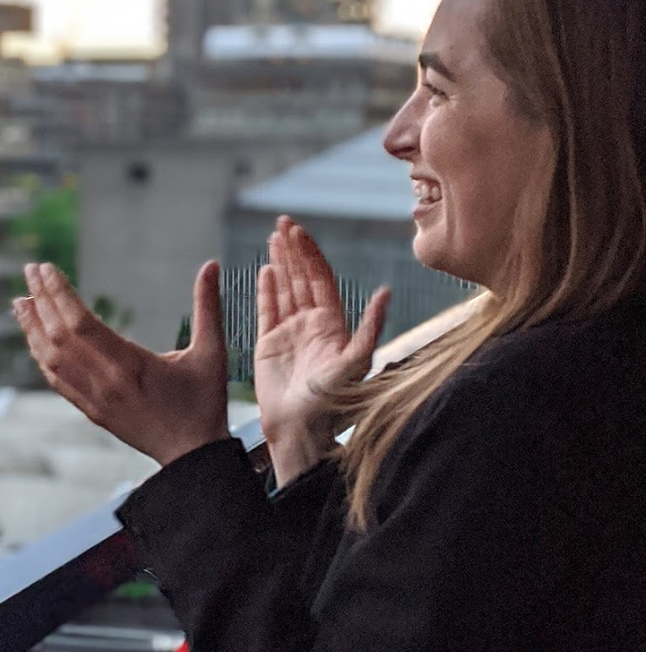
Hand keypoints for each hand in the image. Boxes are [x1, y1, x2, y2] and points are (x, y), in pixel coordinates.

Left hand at [13, 260, 229, 466]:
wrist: (193, 458)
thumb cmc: (204, 403)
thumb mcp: (211, 352)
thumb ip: (208, 306)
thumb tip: (212, 264)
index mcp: (130, 364)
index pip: (81, 323)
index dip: (60, 294)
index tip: (47, 269)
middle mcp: (104, 382)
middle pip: (59, 336)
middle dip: (41, 300)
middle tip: (30, 271)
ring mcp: (94, 399)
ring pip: (51, 360)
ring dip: (33, 329)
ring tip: (20, 301)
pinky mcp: (92, 411)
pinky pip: (57, 381)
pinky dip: (41, 357)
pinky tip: (35, 341)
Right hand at [255, 216, 389, 485]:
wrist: (300, 429)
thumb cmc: (332, 403)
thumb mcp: (356, 364)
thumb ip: (370, 328)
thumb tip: (386, 293)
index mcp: (332, 324)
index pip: (320, 279)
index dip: (310, 254)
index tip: (299, 231)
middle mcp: (312, 324)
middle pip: (302, 277)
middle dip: (294, 250)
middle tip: (283, 222)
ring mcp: (289, 333)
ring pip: (285, 289)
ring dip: (280, 263)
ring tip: (273, 237)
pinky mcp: (268, 345)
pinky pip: (266, 311)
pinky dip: (266, 290)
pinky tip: (265, 270)